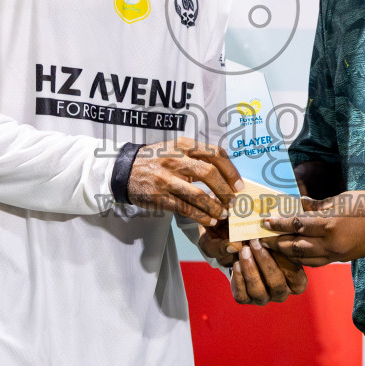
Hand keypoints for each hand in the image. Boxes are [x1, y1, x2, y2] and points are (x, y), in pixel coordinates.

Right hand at [127, 137, 242, 226]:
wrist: (125, 170)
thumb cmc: (156, 160)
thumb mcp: (176, 149)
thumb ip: (198, 155)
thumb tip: (226, 171)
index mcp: (183, 145)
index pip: (215, 154)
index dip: (231, 171)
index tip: (239, 185)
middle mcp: (175, 160)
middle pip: (209, 173)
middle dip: (226, 190)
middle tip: (233, 202)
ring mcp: (166, 179)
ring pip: (198, 195)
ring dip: (215, 207)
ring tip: (223, 214)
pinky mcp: (160, 197)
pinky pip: (185, 208)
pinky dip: (200, 216)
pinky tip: (209, 220)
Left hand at [197, 222, 307, 304]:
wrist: (252, 260)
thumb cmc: (271, 250)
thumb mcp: (280, 246)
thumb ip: (281, 242)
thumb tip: (275, 229)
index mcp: (297, 284)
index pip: (294, 273)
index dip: (283, 257)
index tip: (273, 240)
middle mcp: (282, 294)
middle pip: (275, 283)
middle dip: (264, 261)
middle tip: (255, 242)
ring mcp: (264, 299)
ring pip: (258, 289)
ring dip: (250, 268)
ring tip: (244, 250)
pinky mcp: (246, 300)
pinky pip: (242, 293)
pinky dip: (238, 277)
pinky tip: (236, 262)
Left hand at [261, 190, 364, 265]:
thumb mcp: (341, 199)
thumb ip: (317, 205)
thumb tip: (298, 205)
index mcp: (330, 224)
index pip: (296, 225)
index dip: (278, 223)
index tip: (265, 221)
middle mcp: (331, 243)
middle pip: (295, 246)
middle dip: (277, 242)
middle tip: (261, 238)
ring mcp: (337, 254)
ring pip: (304, 258)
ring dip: (287, 253)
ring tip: (273, 247)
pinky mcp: (342, 259)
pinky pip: (317, 262)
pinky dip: (303, 258)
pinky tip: (295, 253)